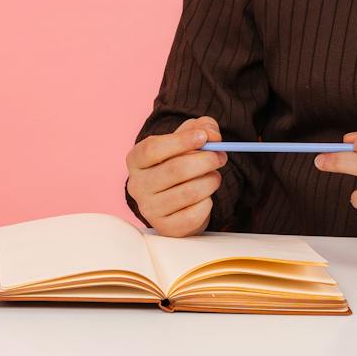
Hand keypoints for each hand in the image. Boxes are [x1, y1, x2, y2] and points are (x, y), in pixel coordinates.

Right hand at [124, 116, 226, 237]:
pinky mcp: (166, 227)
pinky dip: (208, 203)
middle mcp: (137, 185)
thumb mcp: (187, 139)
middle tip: (220, 156)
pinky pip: (195, 214)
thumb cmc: (180, 163)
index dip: (181, 141)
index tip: (204, 137)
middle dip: (205, 160)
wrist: (176, 200)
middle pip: (174, 170)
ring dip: (210, 181)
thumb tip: (212, 135)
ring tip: (214, 177)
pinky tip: (205, 198)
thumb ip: (201, 128)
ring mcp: (149, 209)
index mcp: (136, 160)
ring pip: (189, 192)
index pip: (153, 149)